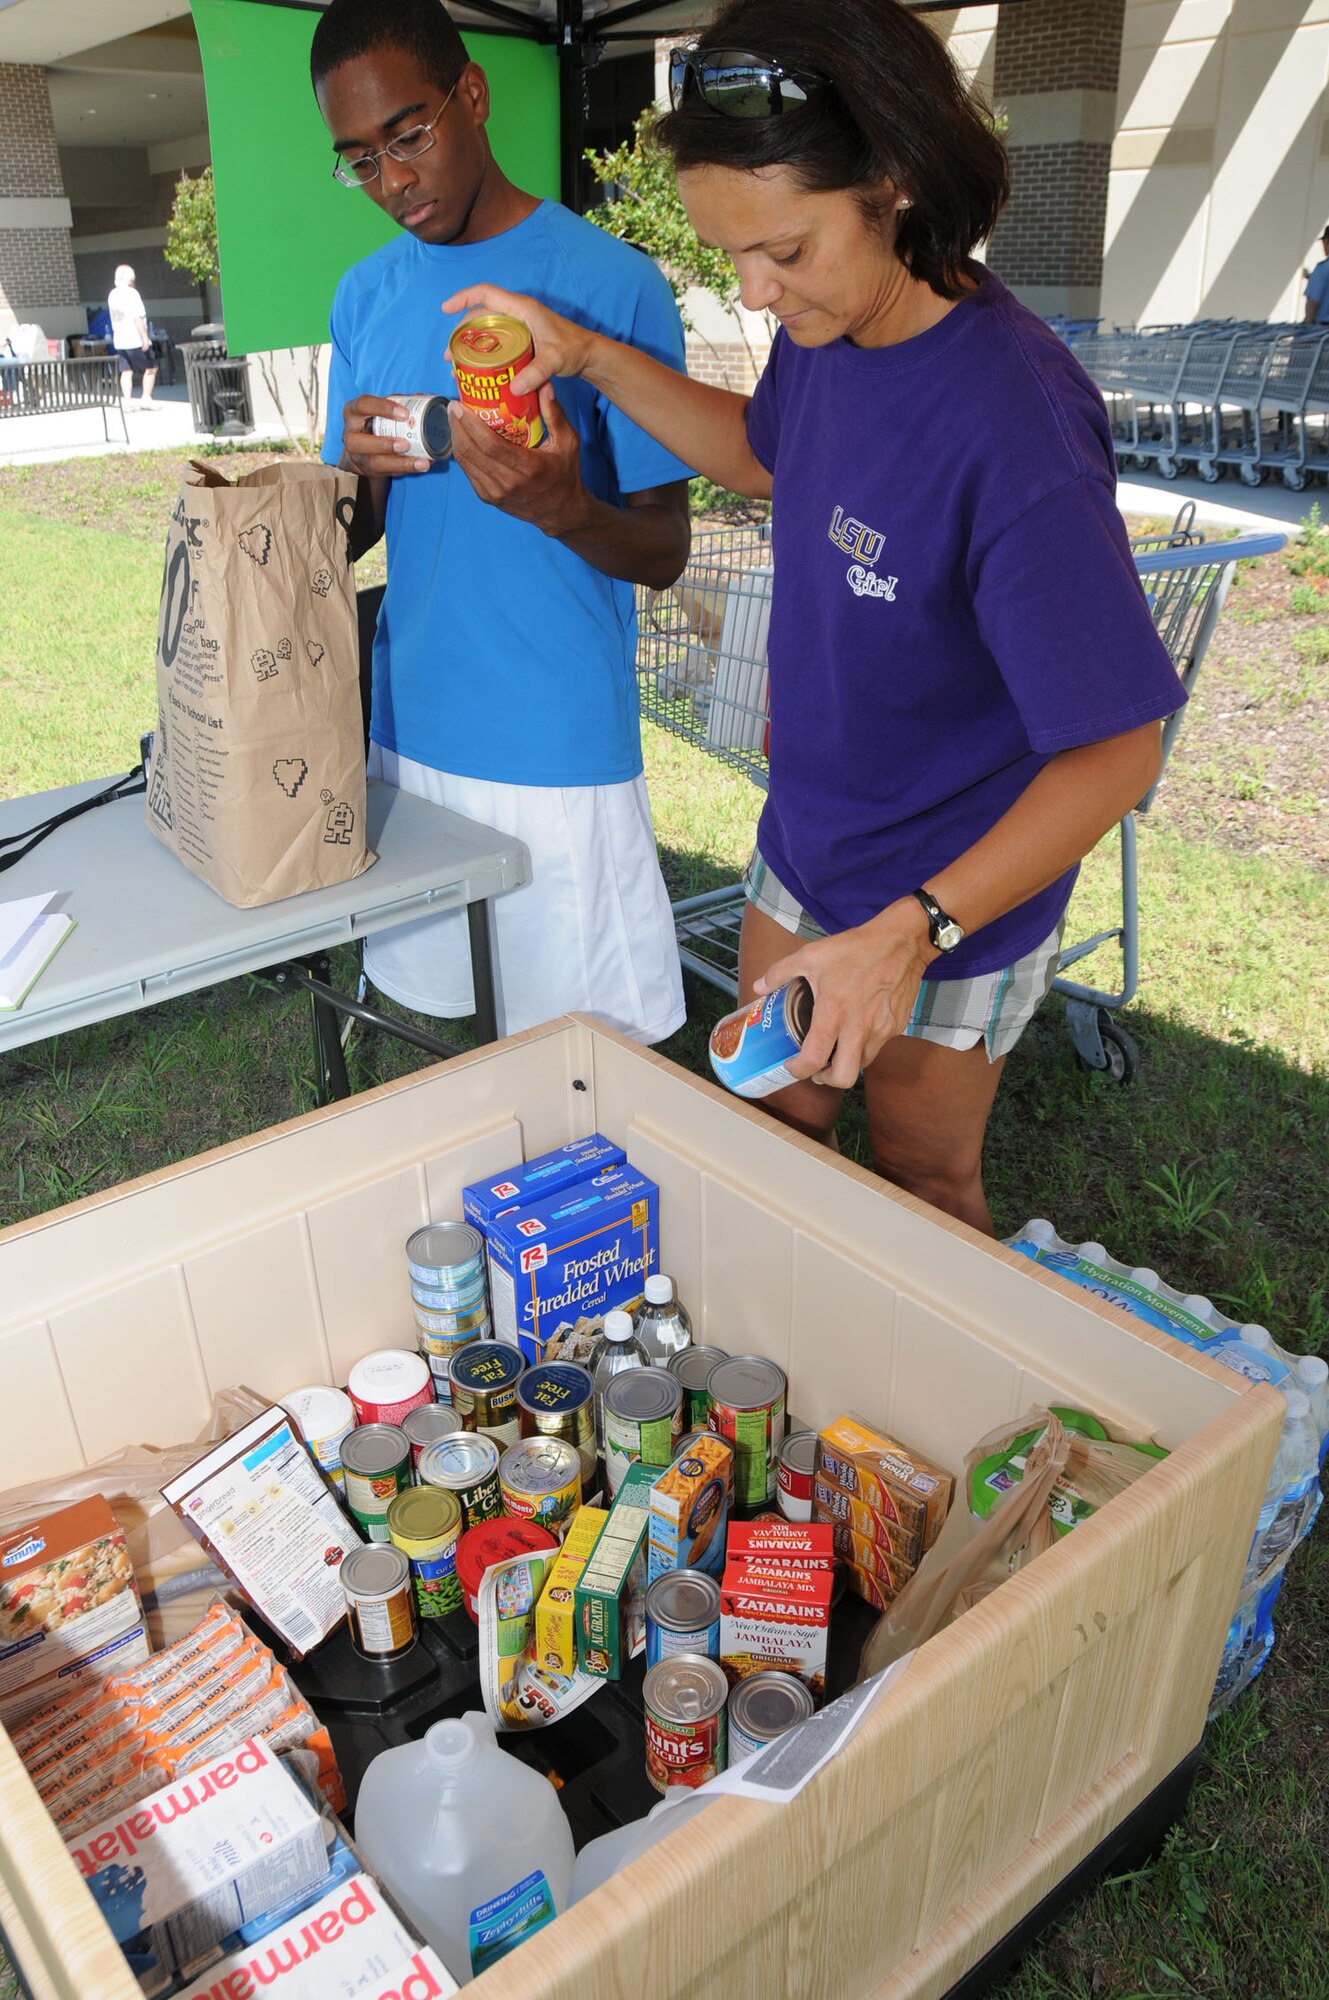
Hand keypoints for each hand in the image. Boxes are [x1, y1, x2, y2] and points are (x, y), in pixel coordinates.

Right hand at [338, 393, 432, 477]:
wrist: (364, 444)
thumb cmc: (375, 421)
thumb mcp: (383, 409)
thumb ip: (400, 402)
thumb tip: (422, 398)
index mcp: (353, 412)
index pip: (363, 405)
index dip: (383, 408)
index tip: (405, 413)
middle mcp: (349, 435)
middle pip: (358, 442)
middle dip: (384, 444)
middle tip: (407, 444)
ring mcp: (356, 455)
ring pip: (373, 463)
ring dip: (399, 463)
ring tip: (421, 462)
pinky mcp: (366, 470)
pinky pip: (385, 473)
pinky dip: (405, 470)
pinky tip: (420, 467)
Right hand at [441, 284, 597, 395]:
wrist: (590, 355)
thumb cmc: (575, 350)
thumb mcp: (555, 360)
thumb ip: (537, 373)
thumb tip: (514, 389)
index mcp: (521, 309)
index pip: (485, 294)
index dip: (462, 298)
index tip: (445, 309)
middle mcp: (517, 314)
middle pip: (480, 315)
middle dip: (462, 333)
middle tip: (450, 355)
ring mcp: (519, 327)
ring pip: (487, 330)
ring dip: (471, 345)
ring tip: (458, 366)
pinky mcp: (522, 340)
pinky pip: (496, 342)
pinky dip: (484, 354)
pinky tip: (478, 371)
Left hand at [447, 383, 588, 534]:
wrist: (560, 511)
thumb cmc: (564, 474)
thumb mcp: (567, 443)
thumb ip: (554, 414)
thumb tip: (543, 384)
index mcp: (527, 468)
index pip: (489, 445)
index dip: (470, 424)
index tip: (460, 405)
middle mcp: (508, 483)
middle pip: (471, 452)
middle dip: (457, 426)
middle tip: (453, 407)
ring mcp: (495, 493)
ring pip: (465, 462)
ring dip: (456, 438)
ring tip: (455, 419)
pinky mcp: (488, 497)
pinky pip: (468, 471)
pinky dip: (462, 452)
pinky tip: (462, 437)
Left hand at [755, 899, 937, 1086]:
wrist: (901, 942)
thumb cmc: (856, 948)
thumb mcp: (811, 955)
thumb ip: (780, 972)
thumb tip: (758, 986)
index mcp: (833, 1013)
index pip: (814, 1059)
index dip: (798, 1070)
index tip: (792, 1065)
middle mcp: (858, 1028)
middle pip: (843, 1077)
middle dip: (826, 1079)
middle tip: (817, 1068)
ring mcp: (880, 1030)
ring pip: (862, 1065)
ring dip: (846, 1063)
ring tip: (836, 1048)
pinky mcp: (895, 1027)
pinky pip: (877, 1047)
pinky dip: (864, 1046)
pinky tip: (856, 1029)